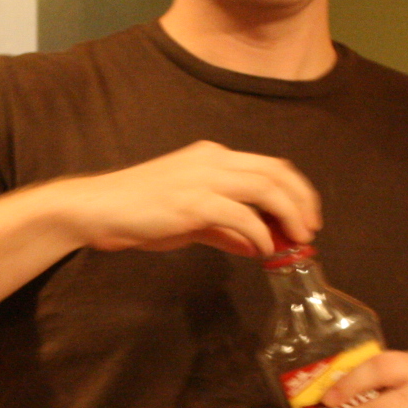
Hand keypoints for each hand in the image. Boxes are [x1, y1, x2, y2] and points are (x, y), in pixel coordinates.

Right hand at [47, 141, 319, 256]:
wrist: (97, 208)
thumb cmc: (139, 212)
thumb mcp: (190, 218)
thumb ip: (225, 229)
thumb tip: (259, 245)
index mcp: (213, 157)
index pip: (271, 165)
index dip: (297, 191)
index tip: (308, 218)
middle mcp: (213, 160)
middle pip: (277, 173)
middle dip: (302, 202)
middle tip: (310, 232)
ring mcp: (203, 178)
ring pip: (266, 188)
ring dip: (288, 216)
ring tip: (296, 241)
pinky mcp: (192, 202)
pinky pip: (241, 216)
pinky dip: (259, 233)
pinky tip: (263, 250)